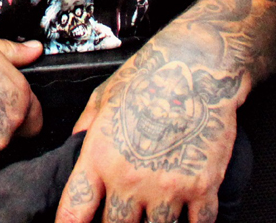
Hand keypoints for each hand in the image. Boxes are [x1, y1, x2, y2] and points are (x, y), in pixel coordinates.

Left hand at [56, 36, 241, 222]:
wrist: (197, 67)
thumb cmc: (147, 77)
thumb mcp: (102, 98)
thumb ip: (84, 131)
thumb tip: (74, 150)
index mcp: (99, 157)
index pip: (74, 212)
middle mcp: (129, 178)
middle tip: (123, 212)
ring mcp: (166, 187)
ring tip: (153, 208)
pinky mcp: (201, 188)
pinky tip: (185, 214)